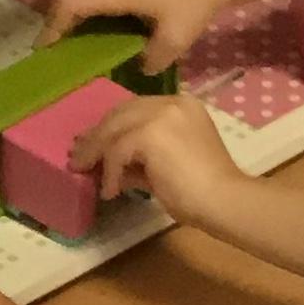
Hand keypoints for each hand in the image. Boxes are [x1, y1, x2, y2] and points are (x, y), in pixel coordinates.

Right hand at [44, 0, 239, 69]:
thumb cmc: (193, 2)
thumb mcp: (174, 40)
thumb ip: (150, 60)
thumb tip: (138, 68)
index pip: (68, 2)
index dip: (52, 27)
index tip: (45, 51)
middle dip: (60, 27)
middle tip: (58, 57)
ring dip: (77, 21)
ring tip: (77, 49)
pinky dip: (92, 14)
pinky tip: (103, 35)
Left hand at [74, 94, 245, 229]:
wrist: (225, 200)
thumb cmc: (203, 193)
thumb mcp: (166, 170)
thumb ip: (140, 161)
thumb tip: (109, 167)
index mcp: (183, 106)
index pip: (137, 110)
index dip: (112, 127)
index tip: (93, 143)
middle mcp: (172, 103)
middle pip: (121, 113)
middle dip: (97, 136)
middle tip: (78, 156)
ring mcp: (162, 115)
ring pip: (114, 129)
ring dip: (95, 153)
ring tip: (83, 172)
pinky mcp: (151, 133)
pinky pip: (117, 150)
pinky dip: (110, 172)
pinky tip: (111, 192)